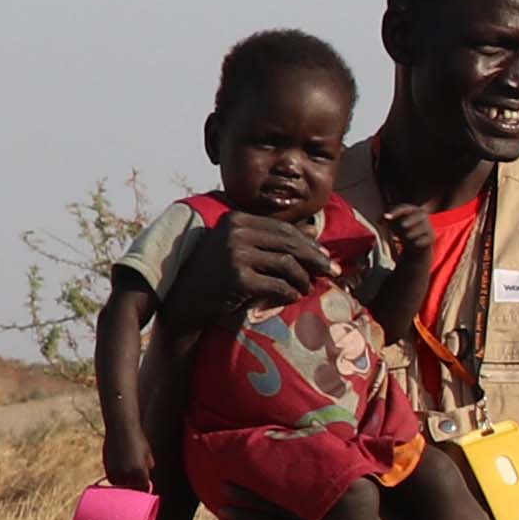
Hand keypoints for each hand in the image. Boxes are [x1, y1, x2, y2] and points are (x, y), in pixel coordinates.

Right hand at [98, 430, 154, 491]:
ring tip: (127, 480)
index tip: (145, 486)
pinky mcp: (106, 466)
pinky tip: (119, 474)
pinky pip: (111, 478)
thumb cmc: (137, 438)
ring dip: (123, 484)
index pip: (143, 486)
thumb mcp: (147, 451)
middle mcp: (127, 473)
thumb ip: (148, 464)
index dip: (145, 487)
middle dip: (134, 487)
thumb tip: (148, 473)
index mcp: (140, 470)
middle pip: (131, 488)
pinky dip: (115, 479)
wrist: (121, 427)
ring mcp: (115, 471)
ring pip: (120, 485)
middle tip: (136, 485)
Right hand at [213, 211, 333, 311]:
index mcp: (236, 219)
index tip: (325, 255)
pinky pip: (277, 285)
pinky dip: (290, 293)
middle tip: (333, 272)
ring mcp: (236, 254)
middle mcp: (236, 232)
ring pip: (286, 264)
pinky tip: (294, 298)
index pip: (282, 228)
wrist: (185, 300)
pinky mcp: (238, 278)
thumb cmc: (216, 274)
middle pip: (288, 243)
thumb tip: (313, 231)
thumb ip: (269, 239)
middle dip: (315, 259)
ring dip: (303, 279)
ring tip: (308, 288)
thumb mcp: (239, 248)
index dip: (308, 242)